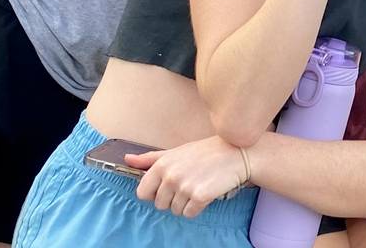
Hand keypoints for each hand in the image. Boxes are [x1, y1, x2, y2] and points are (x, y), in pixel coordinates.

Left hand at [126, 135, 247, 218]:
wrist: (237, 153)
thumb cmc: (206, 152)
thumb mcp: (176, 151)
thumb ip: (150, 158)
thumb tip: (127, 160)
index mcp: (162, 164)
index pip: (143, 192)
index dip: (153, 193)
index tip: (165, 188)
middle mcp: (171, 176)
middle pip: (159, 204)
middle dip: (171, 199)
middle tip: (187, 185)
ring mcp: (185, 187)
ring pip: (175, 210)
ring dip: (186, 203)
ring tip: (198, 187)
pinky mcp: (200, 196)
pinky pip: (189, 213)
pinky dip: (197, 207)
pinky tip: (205, 193)